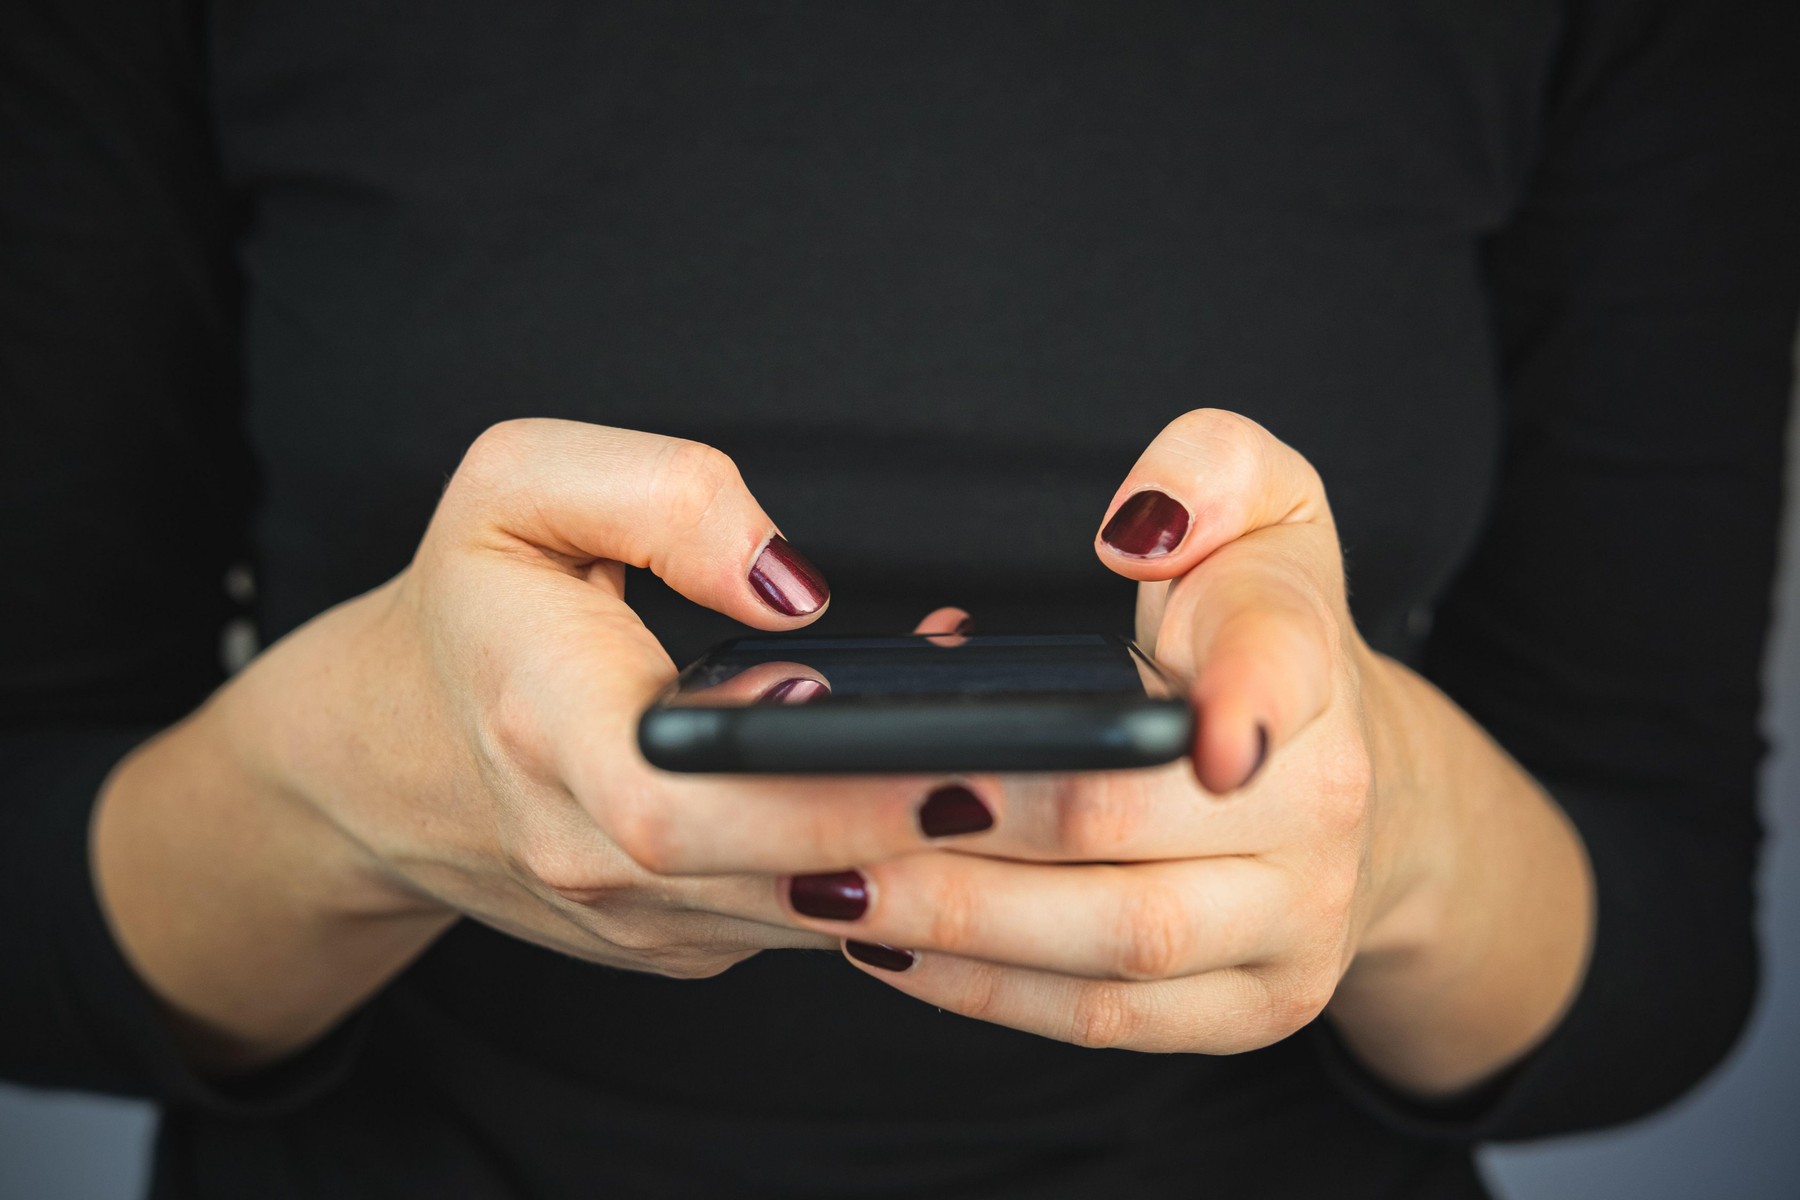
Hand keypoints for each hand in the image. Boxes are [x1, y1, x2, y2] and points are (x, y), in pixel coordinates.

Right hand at [96, 420, 994, 1065]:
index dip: (820, 793)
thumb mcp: (516, 486)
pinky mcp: (680, 939)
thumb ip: (659, 495)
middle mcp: (592, 855)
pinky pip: (807, 905)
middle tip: (1079, 784)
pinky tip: (972, 788)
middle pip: (783, 876)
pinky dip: (894, 857)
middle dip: (938, 837)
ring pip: (814, 909)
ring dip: (936, 852)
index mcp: (546, 734)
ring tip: (1058, 773)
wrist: (390, 750)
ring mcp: (639, 918)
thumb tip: (797, 586)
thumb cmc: (472, 602)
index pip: (689, 804)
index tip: (952, 761)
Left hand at [776, 410, 1591, 1092]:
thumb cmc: (1257, 630)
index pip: (1281, 671)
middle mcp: (1327, 813)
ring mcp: (1294, 932)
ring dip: (956, 921)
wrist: (1344, 779)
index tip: (1195, 736)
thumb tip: (1136, 526)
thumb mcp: (1264, 508)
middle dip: (974, 820)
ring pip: (1115, 947)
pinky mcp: (1247, 1010)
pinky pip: (1103, 1020)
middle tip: (831, 799)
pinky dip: (983, 991)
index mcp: (1316, 671)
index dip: (1242, 700)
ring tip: (825, 881)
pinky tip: (885, 944)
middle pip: (1132, 829)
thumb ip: (1211, 470)